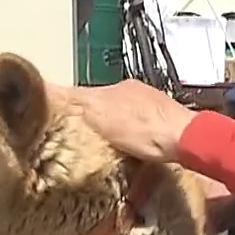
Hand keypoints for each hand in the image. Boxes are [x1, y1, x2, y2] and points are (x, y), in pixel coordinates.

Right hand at [57, 79, 195, 163]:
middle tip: (76, 139)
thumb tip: (49, 90)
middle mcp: (132, 91)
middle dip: (89, 119)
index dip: (67, 106)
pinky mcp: (163, 122)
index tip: (54, 119)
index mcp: (115, 87)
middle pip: (101, 104)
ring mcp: (150, 105)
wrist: (184, 138)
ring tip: (100, 146)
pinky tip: (128, 147)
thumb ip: (76, 102)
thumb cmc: (142, 129)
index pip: (82, 93)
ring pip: (120, 115)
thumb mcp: (100, 115)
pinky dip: (128, 134)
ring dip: (110, 127)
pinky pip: (137, 126)